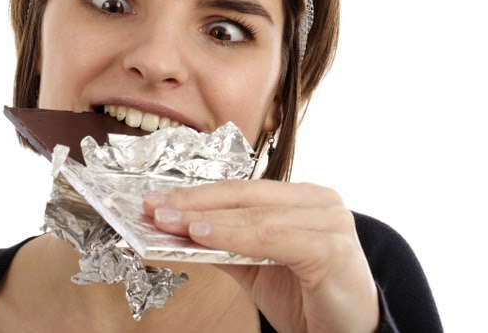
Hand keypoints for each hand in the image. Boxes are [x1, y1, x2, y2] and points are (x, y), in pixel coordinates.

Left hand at [143, 180, 378, 332]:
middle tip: (154, 207)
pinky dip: (235, 235)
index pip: (242, 190)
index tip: (157, 200)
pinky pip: (274, 237)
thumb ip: (225, 244)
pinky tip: (203, 235)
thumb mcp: (258, 266)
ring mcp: (330, 220)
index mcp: (303, 198)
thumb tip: (176, 230)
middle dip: (194, 201)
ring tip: (170, 222)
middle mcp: (319, 201)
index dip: (197, 193)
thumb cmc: (309, 298)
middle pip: (246, 195)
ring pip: (257, 215)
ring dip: (208, 218)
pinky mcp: (333, 246)